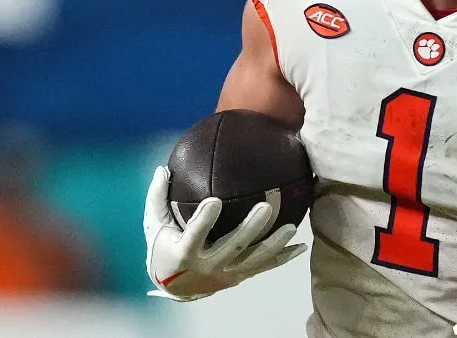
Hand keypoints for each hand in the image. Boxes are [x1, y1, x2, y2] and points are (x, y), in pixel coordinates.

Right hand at [143, 166, 306, 300]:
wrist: (175, 287)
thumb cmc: (164, 248)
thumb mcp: (154, 225)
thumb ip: (157, 198)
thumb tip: (162, 169)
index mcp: (184, 253)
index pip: (195, 235)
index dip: (204, 220)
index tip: (214, 201)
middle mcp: (208, 266)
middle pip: (233, 247)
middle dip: (251, 228)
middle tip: (266, 207)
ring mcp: (226, 274)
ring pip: (254, 259)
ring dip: (275, 244)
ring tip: (292, 227)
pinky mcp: (239, 277)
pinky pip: (265, 267)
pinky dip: (284, 258)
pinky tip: (302, 246)